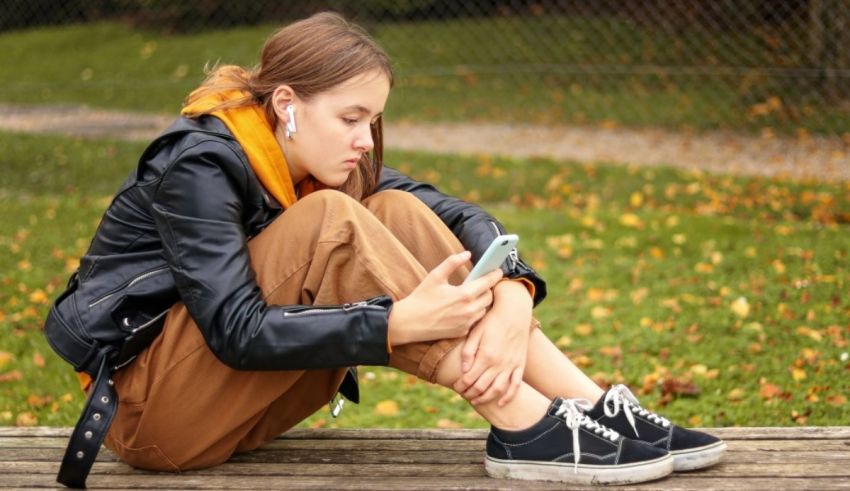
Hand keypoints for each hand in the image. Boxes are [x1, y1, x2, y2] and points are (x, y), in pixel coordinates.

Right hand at [388, 251, 502, 345]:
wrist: (409, 323)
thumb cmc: (421, 298)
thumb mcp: (435, 276)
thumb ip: (452, 262)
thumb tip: (467, 254)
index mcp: (464, 294)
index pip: (488, 282)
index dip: (495, 274)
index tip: (498, 270)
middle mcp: (469, 310)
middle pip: (489, 297)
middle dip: (487, 289)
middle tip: (480, 283)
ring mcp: (467, 323)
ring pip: (484, 310)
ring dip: (481, 302)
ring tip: (472, 295)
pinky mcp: (462, 332)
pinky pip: (475, 320)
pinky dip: (473, 313)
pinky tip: (463, 308)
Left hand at [454, 280, 532, 405]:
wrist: (514, 311)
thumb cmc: (491, 319)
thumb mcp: (475, 331)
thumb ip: (468, 351)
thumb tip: (464, 370)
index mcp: (486, 355)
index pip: (469, 379)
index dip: (460, 386)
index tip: (456, 387)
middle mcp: (499, 363)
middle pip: (482, 387)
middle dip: (470, 393)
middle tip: (463, 394)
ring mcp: (511, 365)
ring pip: (498, 390)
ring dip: (486, 398)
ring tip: (476, 400)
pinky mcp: (520, 364)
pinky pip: (515, 385)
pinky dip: (508, 396)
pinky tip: (500, 403)